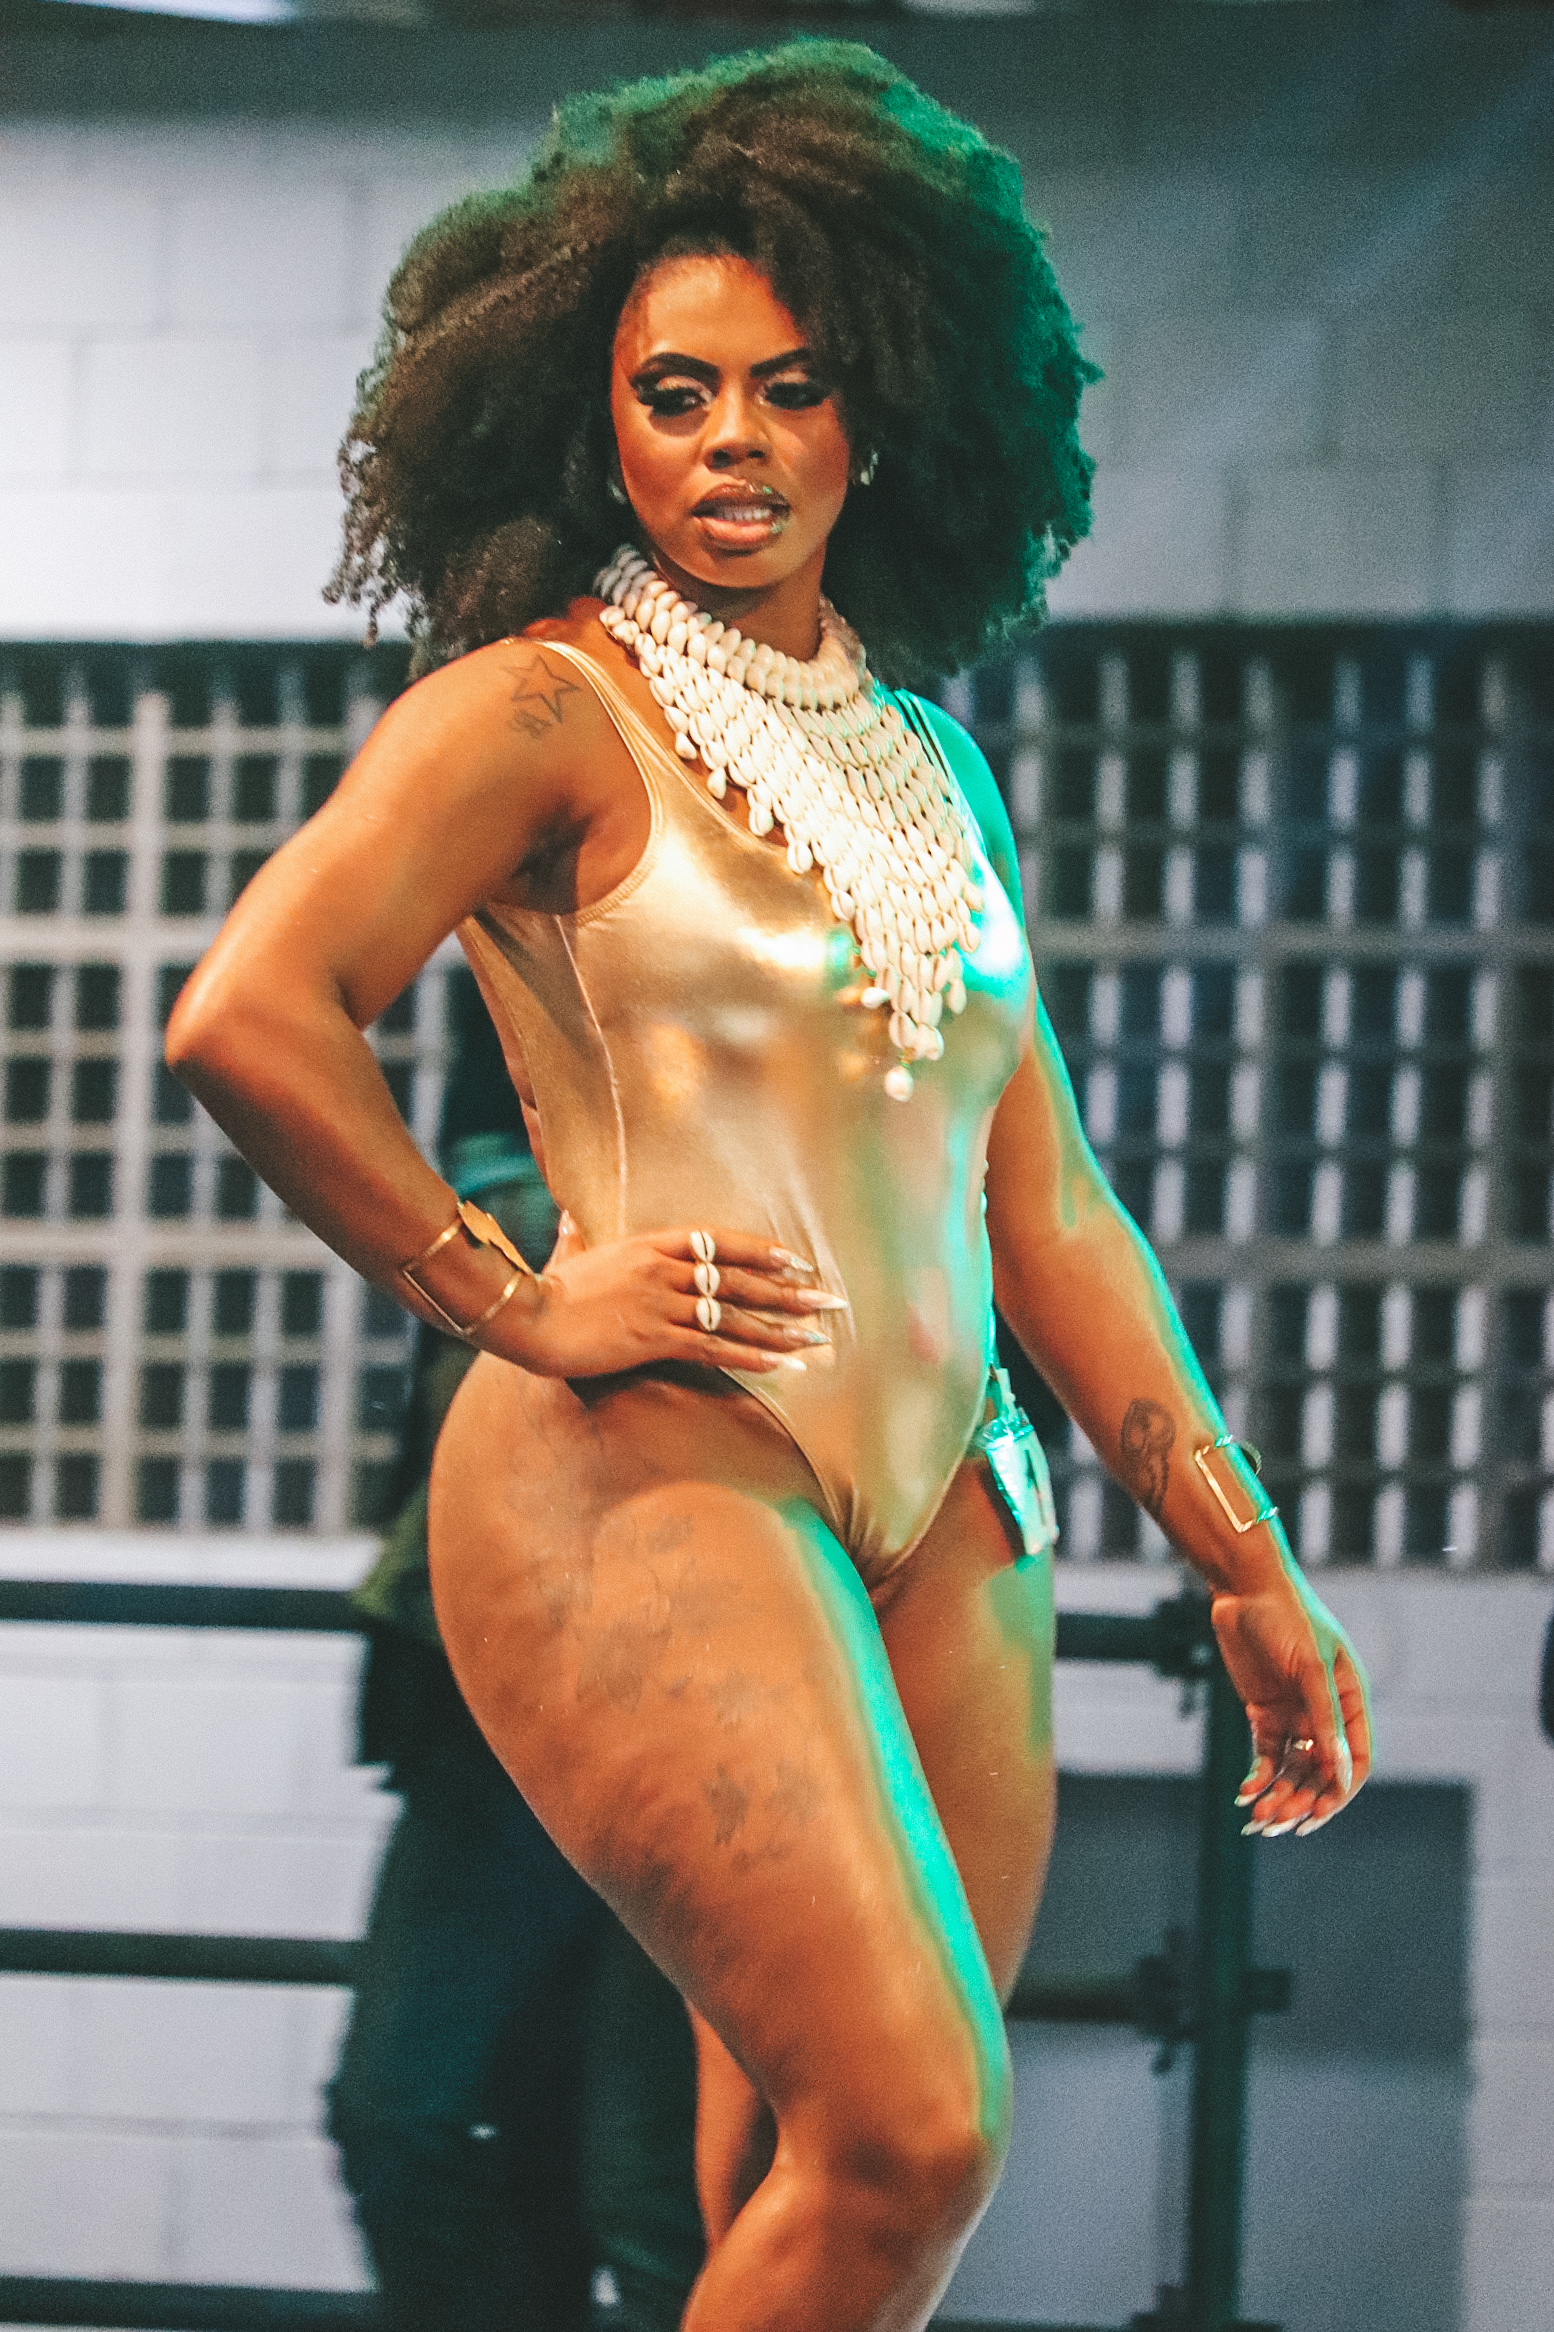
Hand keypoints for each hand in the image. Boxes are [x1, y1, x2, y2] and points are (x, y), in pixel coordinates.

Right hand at [493, 1222, 845, 1379]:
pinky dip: (748, 1356)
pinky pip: (712, 1347)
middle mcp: (665, 1270)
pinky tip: (779, 1363)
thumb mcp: (569, 1254)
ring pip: (733, 1315)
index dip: (761, 1252)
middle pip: (739, 1278)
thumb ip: (577, 1236)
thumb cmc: (547, 1289)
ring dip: (779, 1328)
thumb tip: (569, 1219)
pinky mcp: (654, 1338)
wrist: (528, 1316)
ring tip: (816, 1337)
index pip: (720, 1242)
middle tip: (828, 1300)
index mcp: (650, 1245)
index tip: (795, 1261)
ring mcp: (662, 1304)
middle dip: (789, 1292)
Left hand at [1210, 1570, 1371, 1836]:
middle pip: (1321, 1771)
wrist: (1244, 1588)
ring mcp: (1295, 1713)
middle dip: (1303, 1799)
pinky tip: (1245, 1795)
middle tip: (1279, 1824)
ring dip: (1279, 1795)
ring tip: (1259, 1818)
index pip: (1357, 1759)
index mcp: (1351, 1699)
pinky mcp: (1264, 1712)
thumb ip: (1325, 1718)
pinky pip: (1266, 1756)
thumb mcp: (1311, 1667)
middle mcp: (1326, 1712)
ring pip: (1293, 1769)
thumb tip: (1339, 1774)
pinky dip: (1258, 1777)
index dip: (1340, 1790)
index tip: (1319, 1815)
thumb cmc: (1288, 1617)